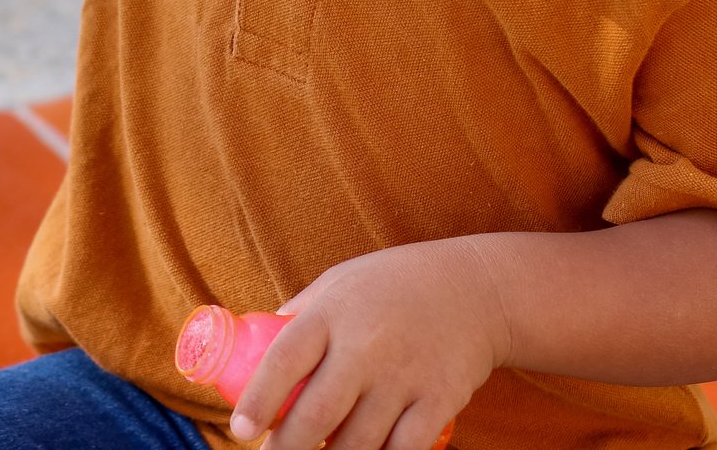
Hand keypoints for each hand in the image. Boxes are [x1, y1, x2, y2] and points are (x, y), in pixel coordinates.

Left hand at [229, 238, 510, 449]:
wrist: (476, 288)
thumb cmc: (393, 285)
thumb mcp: (339, 283)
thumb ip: (300, 317)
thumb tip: (253, 354)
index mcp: (333, 313)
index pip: (285, 360)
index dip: (259, 399)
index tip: (240, 430)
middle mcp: (367, 345)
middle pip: (318, 412)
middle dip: (287, 448)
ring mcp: (405, 375)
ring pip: (358, 442)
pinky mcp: (439, 400)